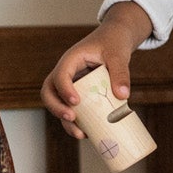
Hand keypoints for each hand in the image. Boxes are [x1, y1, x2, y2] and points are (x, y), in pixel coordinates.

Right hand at [40, 4, 149, 140]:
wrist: (115, 39)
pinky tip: (88, 133)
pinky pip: (71, 109)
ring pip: (57, 104)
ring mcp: (70, 84)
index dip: (64, 89)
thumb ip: (121, 72)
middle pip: (49, 92)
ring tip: (81, 134)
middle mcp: (66, 73)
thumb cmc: (114, 43)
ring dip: (64, 121)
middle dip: (56, 108)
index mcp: (71, 60)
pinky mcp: (78, 93)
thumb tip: (123, 96)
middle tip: (72, 118)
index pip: (60, 75)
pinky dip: (76, 122)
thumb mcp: (118, 54)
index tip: (76, 102)